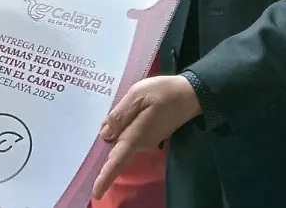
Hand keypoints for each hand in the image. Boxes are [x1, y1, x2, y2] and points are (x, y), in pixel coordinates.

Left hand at [92, 76, 202, 198]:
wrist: (192, 94)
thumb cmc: (164, 92)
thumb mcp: (137, 96)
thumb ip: (120, 115)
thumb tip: (105, 135)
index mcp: (136, 136)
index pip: (117, 160)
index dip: (106, 176)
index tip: (96, 193)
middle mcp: (140, 143)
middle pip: (115, 150)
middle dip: (103, 149)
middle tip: (93, 136)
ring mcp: (146, 140)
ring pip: (121, 141)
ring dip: (114, 133)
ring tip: (109, 117)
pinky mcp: (149, 134)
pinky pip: (128, 135)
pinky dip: (121, 129)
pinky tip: (119, 117)